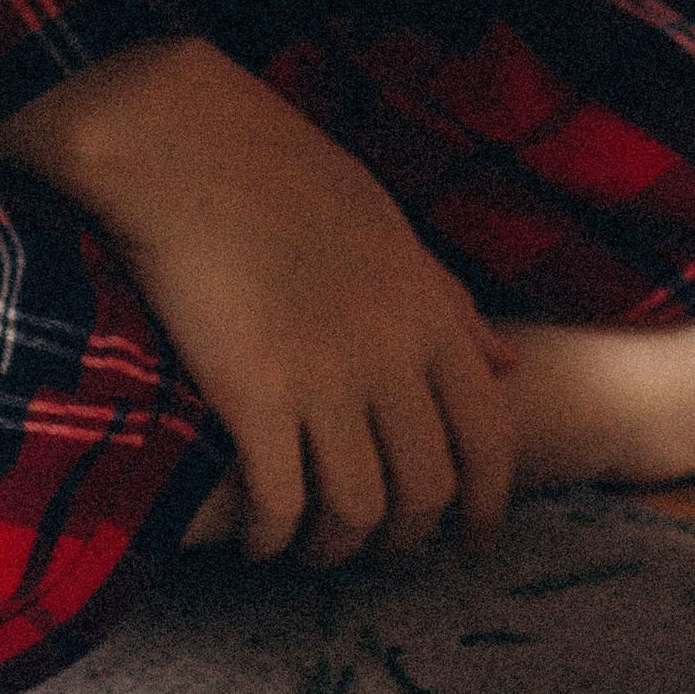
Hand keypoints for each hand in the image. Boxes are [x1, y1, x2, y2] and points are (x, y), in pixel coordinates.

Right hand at [0, 36, 517, 566]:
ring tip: (309, 551)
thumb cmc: (279, 173)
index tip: (472, 546)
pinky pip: (281, 502)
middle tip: (374, 551)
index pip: (488, 437)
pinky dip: (273, 538)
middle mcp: (390, 351)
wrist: (184, 141)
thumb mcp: (385, 225)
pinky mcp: (254, 393)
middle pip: (427, 489)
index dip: (487, 507)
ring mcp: (324, 376)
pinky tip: (255, 539)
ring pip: (359, 510)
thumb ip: (447, 300)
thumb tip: (510, 364)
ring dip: (336, 549)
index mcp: (426, 309)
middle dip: (405, 540)